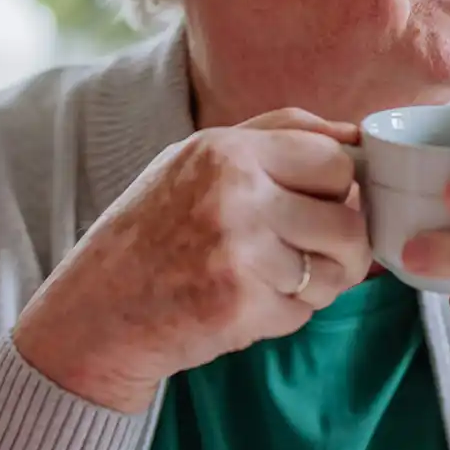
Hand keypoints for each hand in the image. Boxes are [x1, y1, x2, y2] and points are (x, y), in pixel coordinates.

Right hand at [14, 109, 370, 411]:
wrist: (97, 310)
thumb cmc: (152, 229)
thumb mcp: (196, 157)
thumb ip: (276, 134)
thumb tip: (353, 137)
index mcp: (227, 150)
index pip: (336, 161)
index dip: (340, 189)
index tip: (323, 204)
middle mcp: (235, 195)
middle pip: (348, 219)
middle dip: (342, 243)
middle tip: (311, 252)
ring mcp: (240, 254)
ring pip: (335, 272)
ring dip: (318, 284)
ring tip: (273, 279)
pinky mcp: (241, 308)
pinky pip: (305, 311)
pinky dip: (287, 314)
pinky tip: (247, 303)